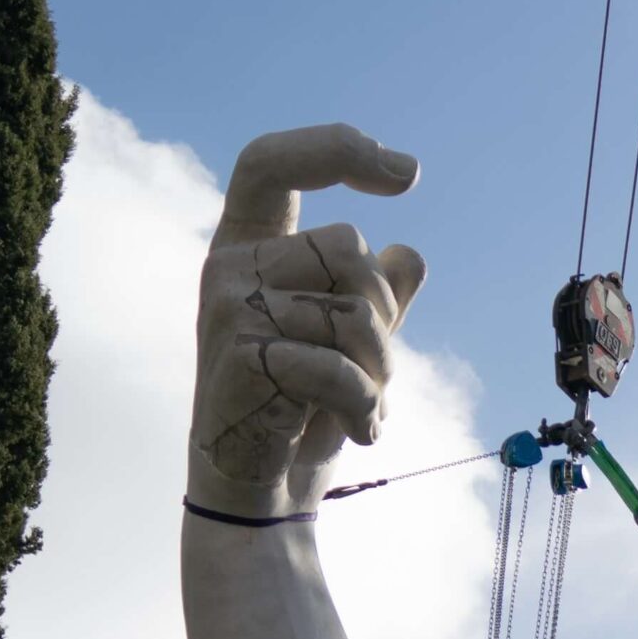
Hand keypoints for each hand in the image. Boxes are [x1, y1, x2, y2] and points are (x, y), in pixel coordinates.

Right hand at [189, 125, 426, 518]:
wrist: (262, 490)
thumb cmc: (302, 411)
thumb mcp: (350, 346)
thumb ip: (376, 299)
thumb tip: (410, 253)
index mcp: (249, 249)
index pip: (271, 163)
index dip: (333, 148)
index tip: (407, 172)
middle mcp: (228, 267)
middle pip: (347, 246)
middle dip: (385, 314)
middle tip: (375, 370)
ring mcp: (226, 310)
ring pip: (352, 311)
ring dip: (381, 371)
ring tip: (364, 406)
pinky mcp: (240, 357)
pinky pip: (337, 366)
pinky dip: (366, 406)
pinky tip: (360, 431)